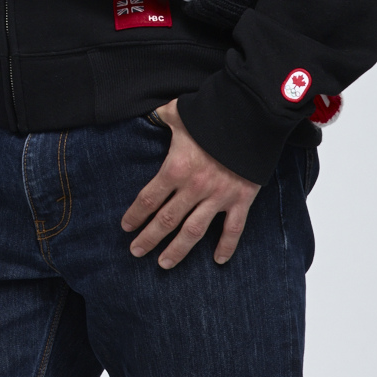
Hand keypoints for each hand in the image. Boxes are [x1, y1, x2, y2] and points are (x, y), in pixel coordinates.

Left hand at [120, 99, 260, 267]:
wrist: (250, 118)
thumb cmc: (211, 115)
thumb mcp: (178, 113)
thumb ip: (161, 118)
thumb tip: (149, 115)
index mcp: (175, 168)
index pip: (149, 198)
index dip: (136, 214)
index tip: (126, 227)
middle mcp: (194, 187)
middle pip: (166, 220)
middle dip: (149, 238)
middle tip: (136, 251)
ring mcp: (218, 196)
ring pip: (194, 231)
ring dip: (178, 250)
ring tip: (164, 263)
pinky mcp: (241, 200)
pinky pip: (233, 229)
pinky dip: (227, 246)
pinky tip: (218, 260)